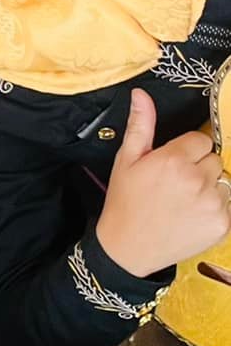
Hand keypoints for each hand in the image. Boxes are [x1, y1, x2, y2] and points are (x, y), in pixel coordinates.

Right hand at [96, 89, 230, 277]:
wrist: (127, 249)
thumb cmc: (125, 203)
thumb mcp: (126, 161)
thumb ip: (141, 125)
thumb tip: (141, 95)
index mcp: (174, 160)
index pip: (201, 140)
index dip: (186, 152)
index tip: (172, 167)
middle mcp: (197, 180)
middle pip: (214, 160)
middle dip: (199, 169)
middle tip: (176, 186)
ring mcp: (212, 204)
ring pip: (224, 181)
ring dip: (210, 189)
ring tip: (184, 203)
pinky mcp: (222, 224)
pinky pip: (229, 204)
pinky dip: (215, 210)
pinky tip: (192, 217)